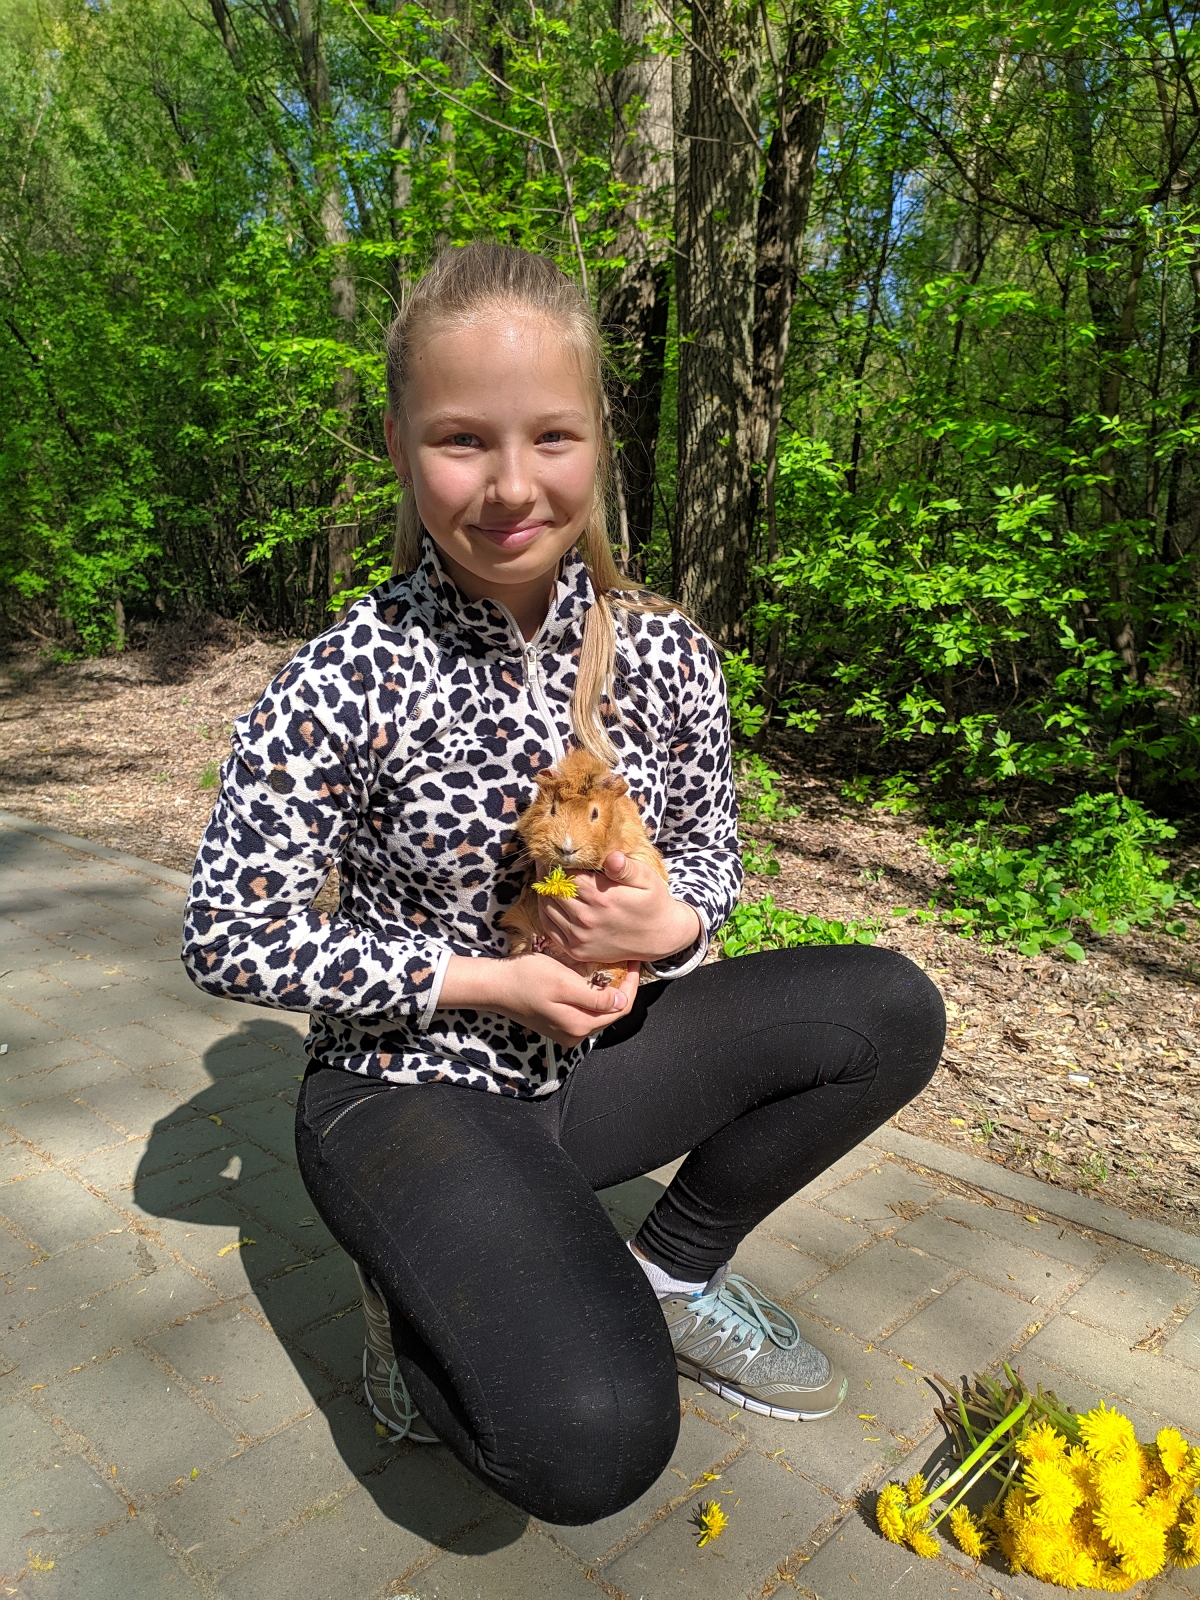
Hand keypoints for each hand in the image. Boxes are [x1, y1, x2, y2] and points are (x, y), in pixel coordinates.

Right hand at [439, 953, 641, 1048]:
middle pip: (612, 1013)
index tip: (634, 961)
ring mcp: (566, 1031)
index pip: (620, 1008)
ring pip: (599, 1012)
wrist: (495, 986)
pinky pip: (585, 1012)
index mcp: (579, 1025)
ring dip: (609, 992)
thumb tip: (621, 1002)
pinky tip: (593, 979)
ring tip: (613, 968)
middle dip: (623, 988)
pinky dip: (594, 997)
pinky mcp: (558, 1025)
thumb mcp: (563, 982)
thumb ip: (594, 997)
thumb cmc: (526, 978)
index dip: (631, 985)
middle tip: (626, 962)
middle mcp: (575, 1034)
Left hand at [535, 852, 700, 965]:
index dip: (555, 862)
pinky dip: (545, 912)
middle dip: (546, 874)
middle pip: (552, 891)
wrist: (659, 937)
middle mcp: (587, 919)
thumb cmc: (652, 902)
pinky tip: (550, 900)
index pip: (565, 875)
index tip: (551, 853)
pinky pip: (550, 928)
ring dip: (544, 892)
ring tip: (546, 879)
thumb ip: (626, 868)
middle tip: (544, 862)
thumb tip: (612, 857)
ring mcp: (580, 937)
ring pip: (547, 908)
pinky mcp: (577, 951)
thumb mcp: (647, 879)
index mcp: (601, 898)